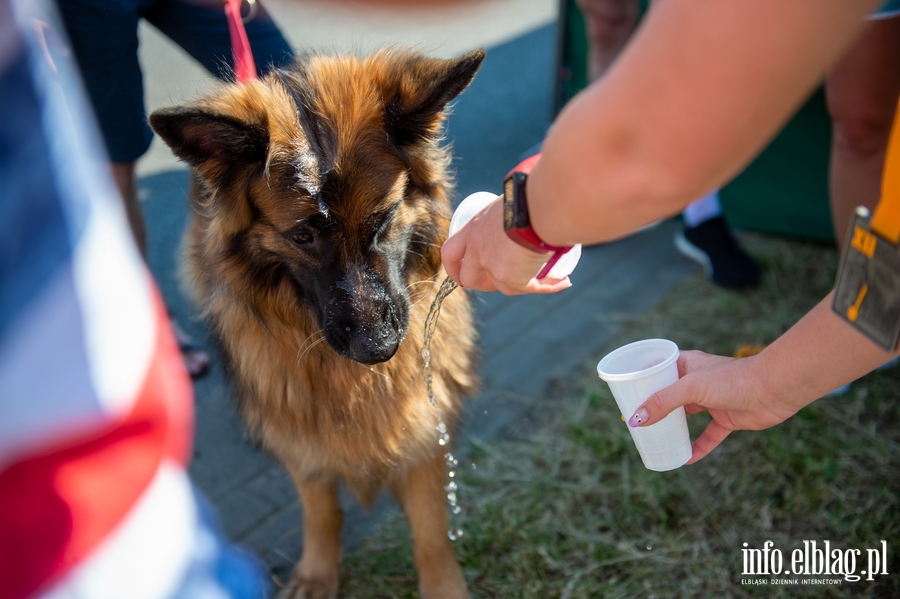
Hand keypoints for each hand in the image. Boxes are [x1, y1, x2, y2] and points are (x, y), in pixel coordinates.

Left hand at [441, 196, 571, 294]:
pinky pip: (531, 288)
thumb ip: (510, 210)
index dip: (454, 267)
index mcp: (473, 230)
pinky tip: (562, 280)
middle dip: (486, 284)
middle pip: (470, 279)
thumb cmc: (530, 195)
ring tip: (549, 274)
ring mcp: (493, 267)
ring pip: (505, 287)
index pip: (450, 254)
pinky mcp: (513, 278)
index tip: (462, 273)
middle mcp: (477, 251)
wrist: (541, 206)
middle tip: (507, 279)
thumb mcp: (508, 202)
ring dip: (525, 283)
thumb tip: (527, 205)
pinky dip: (547, 285)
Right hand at [627, 350, 800, 463]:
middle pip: (668, 396)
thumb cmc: (733, 379)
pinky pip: (708, 436)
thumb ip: (663, 402)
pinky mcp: (727, 418)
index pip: (657, 370)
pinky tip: (686, 459)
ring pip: (686, 417)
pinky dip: (698, 447)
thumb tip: (636, 420)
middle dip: (653, 409)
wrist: (774, 388)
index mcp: (686, 364)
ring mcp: (712, 401)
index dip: (641, 382)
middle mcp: (697, 381)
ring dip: (673, 429)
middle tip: (635, 423)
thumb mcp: (691, 388)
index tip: (625, 396)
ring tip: (655, 440)